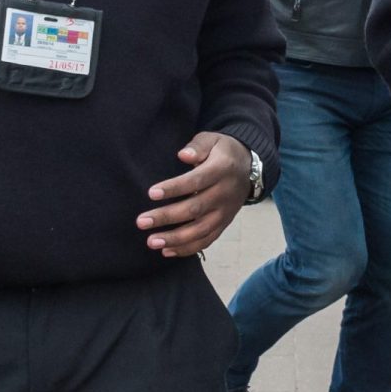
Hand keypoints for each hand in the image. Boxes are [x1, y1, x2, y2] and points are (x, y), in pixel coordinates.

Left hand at [138, 132, 253, 257]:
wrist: (248, 168)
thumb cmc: (222, 152)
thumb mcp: (213, 140)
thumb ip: (198, 146)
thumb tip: (183, 155)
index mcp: (221, 170)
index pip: (196, 181)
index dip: (174, 188)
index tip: (151, 193)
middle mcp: (224, 194)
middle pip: (195, 209)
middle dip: (167, 217)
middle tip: (141, 221)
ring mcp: (225, 212)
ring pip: (200, 230)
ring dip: (175, 239)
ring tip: (151, 241)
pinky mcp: (224, 224)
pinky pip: (207, 240)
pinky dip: (188, 249)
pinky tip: (167, 251)